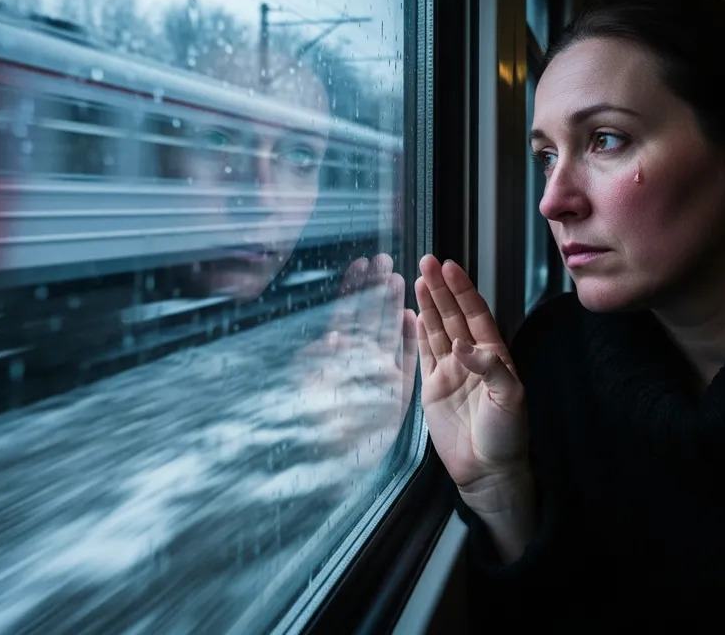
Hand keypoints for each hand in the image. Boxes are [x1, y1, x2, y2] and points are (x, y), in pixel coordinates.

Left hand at [297, 254, 417, 467]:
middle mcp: (361, 360)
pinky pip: (406, 359)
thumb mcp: (313, 393)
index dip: (353, 290)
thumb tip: (333, 335)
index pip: (347, 314)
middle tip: (383, 259)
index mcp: (339, 357)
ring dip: (393, 304)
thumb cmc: (321, 429)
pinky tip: (412, 318)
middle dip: (375, 287)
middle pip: (370, 316)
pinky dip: (409, 339)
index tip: (359, 264)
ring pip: (388, 331)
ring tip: (398, 278)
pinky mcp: (398, 390)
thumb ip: (321, 363)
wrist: (341, 465)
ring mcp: (381, 372)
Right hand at [415, 254, 527, 491]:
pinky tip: (413, 313)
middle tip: (427, 262)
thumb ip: (489, 367)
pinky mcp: (432, 387)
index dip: (462, 290)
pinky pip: (422, 353)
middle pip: (452, 315)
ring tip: (418, 278)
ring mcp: (449, 371)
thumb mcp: (511, 398)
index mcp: (493, 355)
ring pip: (436, 329)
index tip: (450, 267)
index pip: (474, 313)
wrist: (488, 471)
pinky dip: (417, 332)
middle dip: (440, 288)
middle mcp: (470, 357)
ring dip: (428, 304)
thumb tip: (461, 345)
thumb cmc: (507, 435)